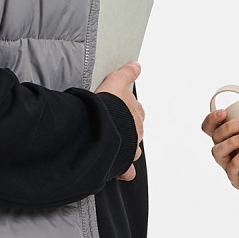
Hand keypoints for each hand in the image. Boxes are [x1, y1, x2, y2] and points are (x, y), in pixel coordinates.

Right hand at [95, 61, 143, 179]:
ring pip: (133, 149)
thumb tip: (137, 65)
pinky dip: (124, 171)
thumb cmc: (107, 106)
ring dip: (127, 149)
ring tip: (117, 148)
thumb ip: (126, 73)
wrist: (102, 127)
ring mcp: (130, 146)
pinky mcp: (122, 161)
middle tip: (117, 127)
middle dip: (128, 129)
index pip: (136, 109)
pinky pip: (126, 169)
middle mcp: (136, 130)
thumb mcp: (116, 82)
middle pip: (135, 130)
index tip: (120, 108)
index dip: (128, 109)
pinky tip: (121, 172)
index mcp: (135, 112)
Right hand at [200, 91, 238, 190]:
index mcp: (229, 133)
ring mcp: (230, 163)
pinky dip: (236, 161)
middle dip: (227, 128)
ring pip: (217, 152)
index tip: (223, 113)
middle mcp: (226, 148)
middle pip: (214, 137)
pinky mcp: (237, 178)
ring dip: (230, 143)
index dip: (211, 119)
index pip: (211, 126)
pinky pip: (229, 170)